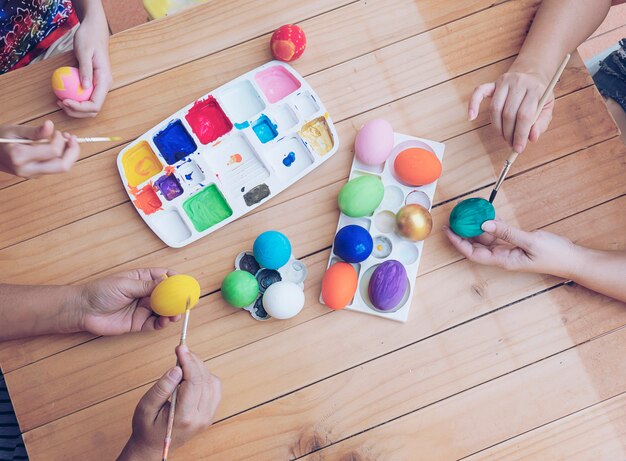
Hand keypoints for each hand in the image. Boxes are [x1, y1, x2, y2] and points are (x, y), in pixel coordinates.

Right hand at [0, 121, 79, 176]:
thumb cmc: (0, 139)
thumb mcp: (15, 131)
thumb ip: (34, 131)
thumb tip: (50, 125)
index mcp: (20, 156)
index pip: (53, 152)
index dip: (60, 140)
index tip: (56, 131)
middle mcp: (28, 169)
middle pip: (63, 167)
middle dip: (73, 151)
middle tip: (72, 138)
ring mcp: (33, 175)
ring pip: (62, 168)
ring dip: (69, 154)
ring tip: (66, 139)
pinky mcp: (37, 175)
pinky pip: (55, 167)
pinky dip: (62, 156)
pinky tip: (59, 146)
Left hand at [60, 10, 111, 117]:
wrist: (95, 30)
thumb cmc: (89, 38)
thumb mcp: (85, 51)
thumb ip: (85, 69)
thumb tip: (84, 86)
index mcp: (105, 80)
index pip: (95, 104)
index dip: (80, 107)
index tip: (64, 101)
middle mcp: (104, 86)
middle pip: (93, 109)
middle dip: (76, 111)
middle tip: (60, 103)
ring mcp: (99, 86)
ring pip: (89, 106)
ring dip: (75, 109)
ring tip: (60, 101)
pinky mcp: (93, 84)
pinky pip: (85, 97)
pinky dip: (74, 100)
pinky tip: (62, 95)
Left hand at [76, 269, 180, 335]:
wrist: (83, 310)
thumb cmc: (100, 292)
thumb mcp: (126, 285)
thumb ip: (148, 286)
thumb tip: (167, 282)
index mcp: (142, 279)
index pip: (164, 276)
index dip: (176, 279)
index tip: (185, 284)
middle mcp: (145, 293)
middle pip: (167, 295)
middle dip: (178, 299)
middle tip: (186, 303)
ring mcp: (142, 308)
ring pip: (163, 310)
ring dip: (172, 312)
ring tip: (176, 315)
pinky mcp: (138, 323)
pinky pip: (154, 323)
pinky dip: (162, 323)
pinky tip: (165, 321)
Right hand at [118, 346, 221, 460]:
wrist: (153, 448)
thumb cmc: (146, 428)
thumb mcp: (145, 408)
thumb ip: (162, 388)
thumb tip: (177, 369)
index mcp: (184, 417)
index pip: (194, 383)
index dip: (189, 361)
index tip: (180, 347)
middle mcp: (201, 418)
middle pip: (205, 380)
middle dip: (194, 361)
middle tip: (181, 350)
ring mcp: (208, 417)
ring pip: (213, 383)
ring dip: (200, 368)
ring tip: (184, 361)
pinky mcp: (210, 414)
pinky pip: (214, 389)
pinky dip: (205, 376)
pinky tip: (192, 374)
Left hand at [445, 220, 578, 277]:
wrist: (573, 259)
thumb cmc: (554, 255)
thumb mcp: (530, 242)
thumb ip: (507, 233)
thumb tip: (485, 224)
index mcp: (503, 260)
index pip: (473, 253)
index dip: (458, 242)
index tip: (448, 230)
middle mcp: (502, 256)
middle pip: (476, 246)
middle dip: (463, 233)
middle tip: (453, 219)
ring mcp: (509, 251)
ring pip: (486, 238)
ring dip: (476, 227)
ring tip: (466, 214)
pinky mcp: (516, 244)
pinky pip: (498, 234)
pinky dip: (492, 224)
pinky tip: (487, 214)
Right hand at [468, 70, 552, 152]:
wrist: (532, 73)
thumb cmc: (539, 94)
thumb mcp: (548, 107)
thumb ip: (541, 123)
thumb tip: (531, 138)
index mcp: (536, 89)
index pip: (525, 115)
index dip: (520, 135)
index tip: (518, 148)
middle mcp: (519, 82)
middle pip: (508, 114)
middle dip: (509, 134)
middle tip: (511, 144)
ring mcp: (504, 82)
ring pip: (495, 109)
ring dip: (497, 128)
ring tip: (504, 136)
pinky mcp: (493, 83)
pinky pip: (478, 92)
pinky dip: (473, 104)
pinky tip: (471, 117)